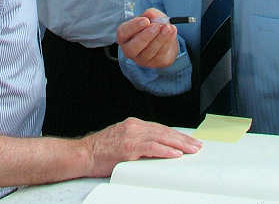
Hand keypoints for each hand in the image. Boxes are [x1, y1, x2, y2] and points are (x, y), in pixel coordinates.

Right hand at [80, 117, 201, 177]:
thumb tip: (155, 150)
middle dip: (182, 138)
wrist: (81, 154)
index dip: (175, 134)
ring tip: (192, 150)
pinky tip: (176, 154)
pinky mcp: (128, 148)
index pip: (160, 128)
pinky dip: (166, 150)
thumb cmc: (98, 151)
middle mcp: (134, 127)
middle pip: (164, 131)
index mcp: (132, 124)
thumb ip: (137, 142)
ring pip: (161, 138)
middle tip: (197, 145)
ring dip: (180, 144)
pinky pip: (152, 148)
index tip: (187, 140)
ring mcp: (131, 136)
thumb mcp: (120, 140)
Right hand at [117, 9, 178, 67]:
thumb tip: (153, 16)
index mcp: (124, 36)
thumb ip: (151, 14)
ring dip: (160, 39)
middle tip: (157, 27)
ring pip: (149, 52)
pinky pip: (160, 54)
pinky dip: (167, 43)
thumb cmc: (152, 26)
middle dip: (146, 36)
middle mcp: (130, 50)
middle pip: (133, 47)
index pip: (123, 33)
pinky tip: (172, 33)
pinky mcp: (155, 63)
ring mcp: (142, 59)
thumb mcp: (151, 16)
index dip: (134, 27)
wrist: (164, 39)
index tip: (146, 20)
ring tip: (168, 28)